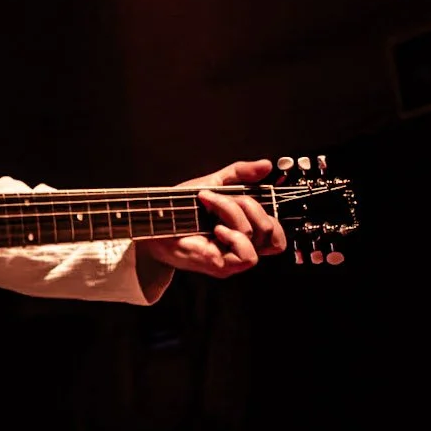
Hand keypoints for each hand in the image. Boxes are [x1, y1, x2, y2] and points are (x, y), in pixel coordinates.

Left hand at [135, 158, 286, 281]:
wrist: (154, 221)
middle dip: (247, 204)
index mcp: (244, 230)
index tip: (243, 193)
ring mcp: (232, 257)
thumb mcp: (213, 182)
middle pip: (270, 228)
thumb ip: (240, 174)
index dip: (269, 211)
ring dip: (233, 212)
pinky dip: (234, 236)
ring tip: (209, 206)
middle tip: (216, 197)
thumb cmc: (181, 207)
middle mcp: (241, 246)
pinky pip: (247, 256)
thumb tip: (266, 165)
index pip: (276, 231)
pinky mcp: (222, 266)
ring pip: (257, 235)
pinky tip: (216, 228)